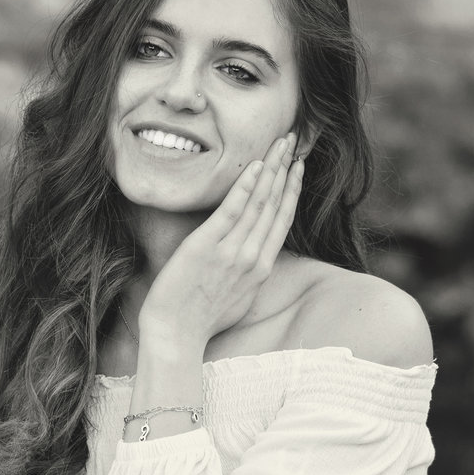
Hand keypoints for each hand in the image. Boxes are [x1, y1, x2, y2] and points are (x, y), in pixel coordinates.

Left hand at [138, 130, 305, 345]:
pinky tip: (255, 166)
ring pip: (259, 203)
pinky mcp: (206, 247)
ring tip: (280, 142)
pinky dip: (245, 187)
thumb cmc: (200, 322)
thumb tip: (253, 260)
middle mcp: (252, 258)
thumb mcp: (237, 299)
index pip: (282, 220)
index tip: (297, 166)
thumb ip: (248, 275)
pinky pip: (231, 211)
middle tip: (292, 140)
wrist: (176, 335)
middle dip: (286, 169)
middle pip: (275, 204)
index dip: (292, 189)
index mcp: (260, 269)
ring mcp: (231, 252)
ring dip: (271, 168)